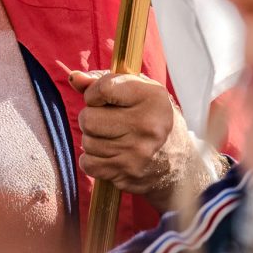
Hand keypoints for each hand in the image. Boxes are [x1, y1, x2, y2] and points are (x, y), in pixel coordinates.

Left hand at [68, 69, 215, 211]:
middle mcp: (147, 125)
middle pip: (88, 119)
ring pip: (86, 142)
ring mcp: (137, 153)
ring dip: (93, 139)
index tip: (102, 98)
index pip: (103, 88)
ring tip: (112, 138)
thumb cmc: (150, 117)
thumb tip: (74, 78)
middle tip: (107, 121)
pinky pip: (88, 164)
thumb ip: (102, 81)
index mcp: (152, 98)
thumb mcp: (137, 91)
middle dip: (90, 118)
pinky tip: (110, 155)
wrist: (177, 163)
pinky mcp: (127, 174)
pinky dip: (93, 160)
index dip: (94, 93)